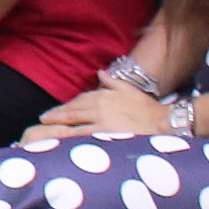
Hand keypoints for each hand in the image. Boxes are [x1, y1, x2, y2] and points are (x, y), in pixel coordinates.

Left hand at [36, 83, 169, 137]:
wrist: (163, 122)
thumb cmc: (149, 108)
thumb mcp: (130, 90)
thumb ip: (112, 81)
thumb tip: (100, 71)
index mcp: (105, 95)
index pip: (81, 99)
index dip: (69, 104)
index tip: (61, 109)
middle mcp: (99, 105)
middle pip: (73, 108)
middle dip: (58, 113)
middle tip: (44, 117)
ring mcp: (100, 118)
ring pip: (74, 119)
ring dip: (58, 122)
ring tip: (46, 125)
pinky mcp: (104, 131)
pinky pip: (81, 133)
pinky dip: (68, 134)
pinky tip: (58, 137)